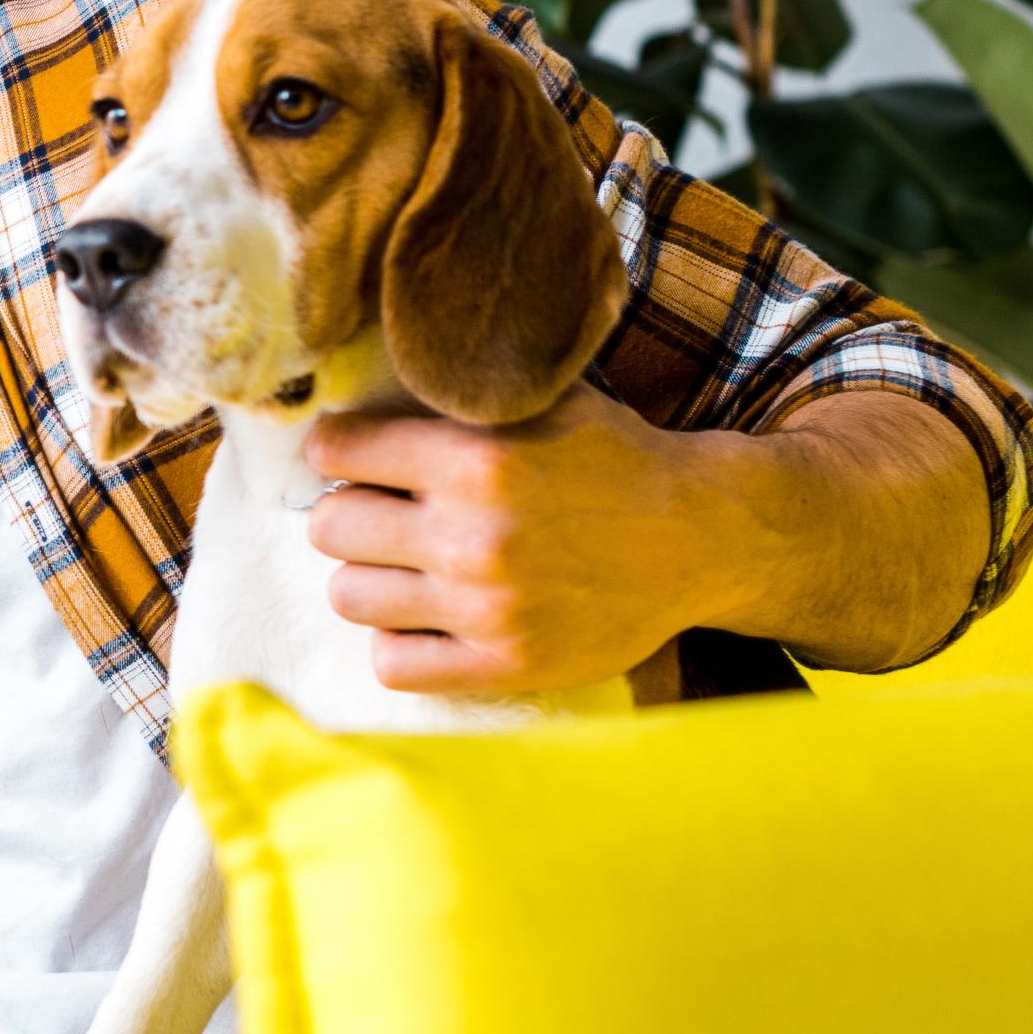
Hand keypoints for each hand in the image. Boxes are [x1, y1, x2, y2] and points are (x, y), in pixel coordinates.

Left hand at [305, 389, 740, 696]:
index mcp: (476, 460)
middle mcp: (474, 537)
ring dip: (372, 578)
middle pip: (330, 527)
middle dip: (352, 513)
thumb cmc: (612, 457)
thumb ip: (459, 384)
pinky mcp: (506, 666)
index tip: (358, 456)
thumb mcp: (543, 397)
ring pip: (350, 596)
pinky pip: (393, 665)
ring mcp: (488, 610)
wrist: (703, 538)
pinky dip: (399, 642)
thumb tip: (362, 366)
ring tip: (407, 565)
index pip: (335, 450)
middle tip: (388, 513)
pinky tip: (429, 617)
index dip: (342, 449)